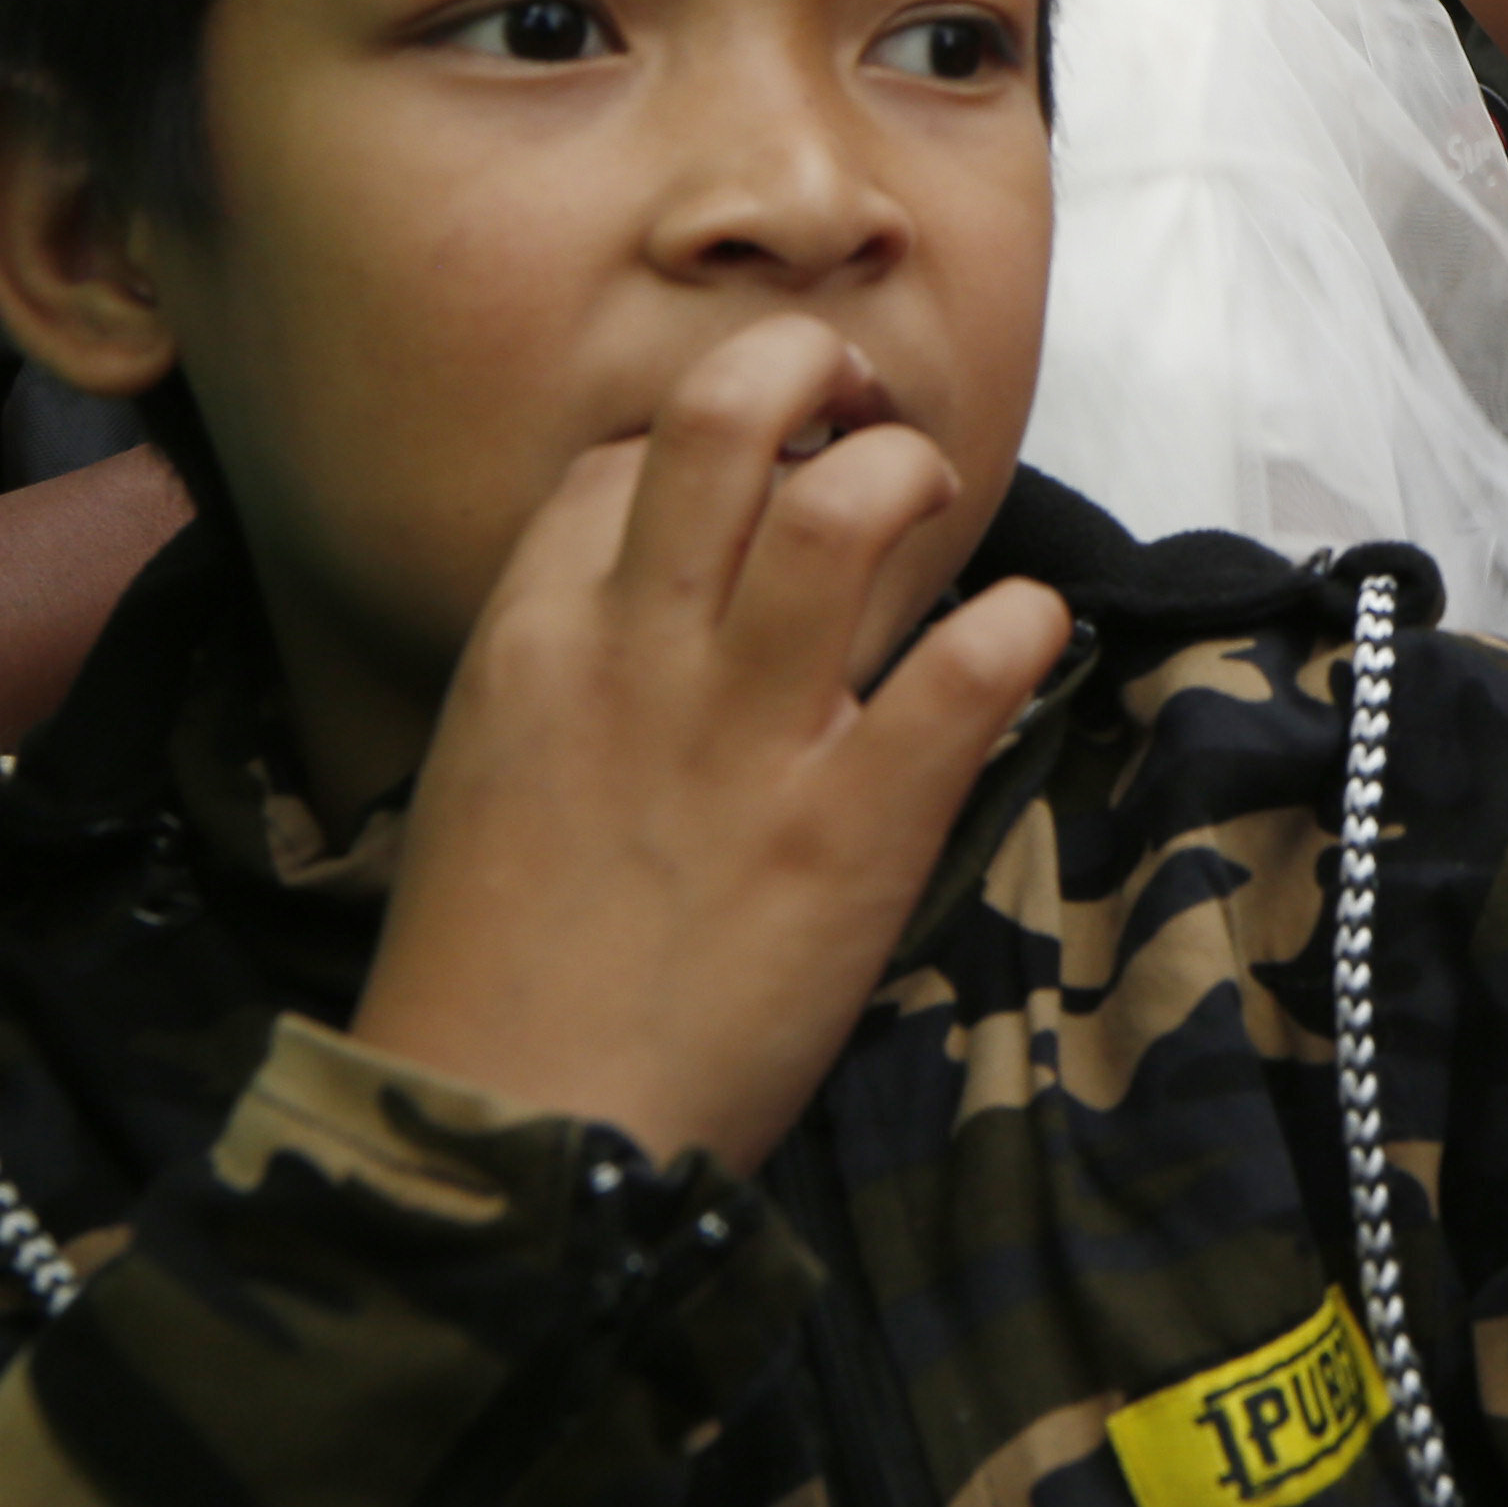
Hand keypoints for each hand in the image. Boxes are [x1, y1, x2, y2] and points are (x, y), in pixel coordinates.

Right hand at [348, 317, 1069, 1173]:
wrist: (510, 1138)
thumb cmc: (494, 973)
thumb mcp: (487, 777)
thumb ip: (567, 675)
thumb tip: (657, 604)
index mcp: (532, 642)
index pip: (625, 455)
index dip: (710, 437)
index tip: (765, 469)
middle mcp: (636, 656)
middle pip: (727, 412)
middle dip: (815, 368)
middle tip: (867, 416)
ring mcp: (746, 736)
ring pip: (847, 505)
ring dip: (915, 476)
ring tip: (938, 514)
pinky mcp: (849, 831)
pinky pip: (964, 669)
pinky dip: (1017, 627)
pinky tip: (1020, 640)